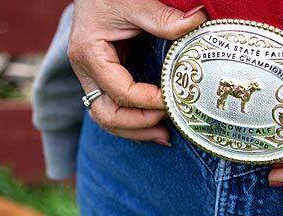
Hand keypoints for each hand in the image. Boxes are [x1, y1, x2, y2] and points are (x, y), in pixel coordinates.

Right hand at [68, 0, 205, 144]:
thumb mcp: (135, 0)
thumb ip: (162, 17)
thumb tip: (197, 21)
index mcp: (89, 54)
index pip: (119, 91)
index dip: (147, 102)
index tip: (173, 100)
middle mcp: (85, 70)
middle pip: (105, 114)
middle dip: (137, 126)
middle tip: (167, 130)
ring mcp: (91, 76)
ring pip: (106, 116)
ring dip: (134, 130)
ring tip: (164, 135)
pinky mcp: (101, 77)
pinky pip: (112, 107)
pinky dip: (132, 120)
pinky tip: (154, 125)